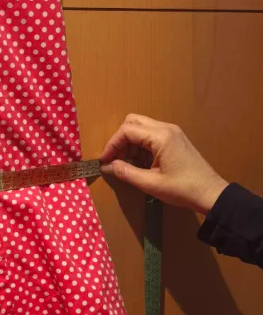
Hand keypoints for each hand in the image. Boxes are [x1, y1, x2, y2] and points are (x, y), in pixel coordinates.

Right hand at [100, 114, 227, 213]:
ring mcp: (172, 132)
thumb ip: (126, 173)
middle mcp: (166, 128)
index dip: (112, 144)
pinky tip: (139, 163)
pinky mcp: (174, 139)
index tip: (104, 161)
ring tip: (126, 164)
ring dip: (129, 143)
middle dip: (120, 139)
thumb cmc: (182, 189)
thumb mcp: (150, 183)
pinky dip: (140, 146)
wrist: (210, 193)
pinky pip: (150, 135)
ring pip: (141, 127)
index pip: (127, 130)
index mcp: (161, 136)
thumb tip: (107, 166)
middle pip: (133, 122)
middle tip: (115, 159)